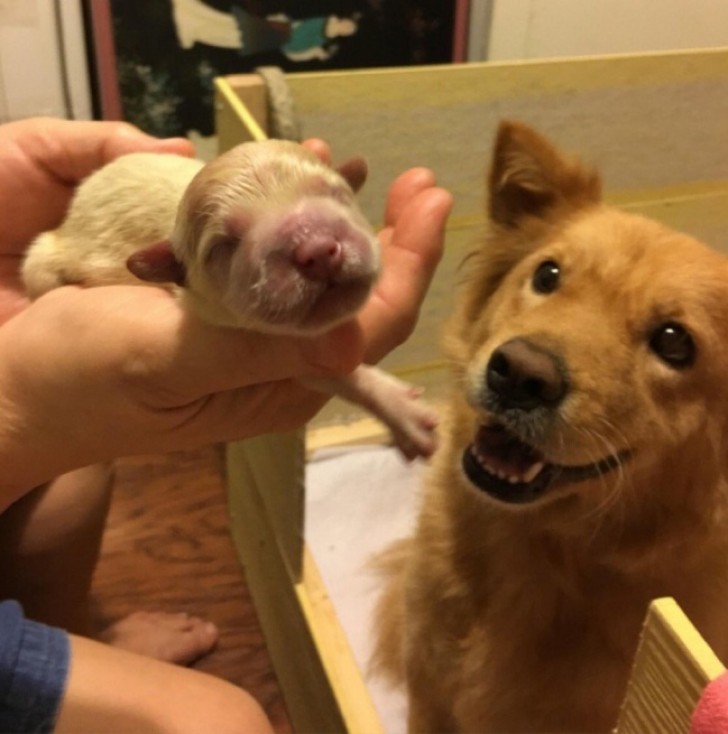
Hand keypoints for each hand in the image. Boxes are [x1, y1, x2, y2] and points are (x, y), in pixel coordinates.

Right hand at [0, 153, 450, 502]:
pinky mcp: (223, 317)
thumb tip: (352, 341)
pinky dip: (283, 225)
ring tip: (340, 164)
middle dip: (391, 237)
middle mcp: (282, 365)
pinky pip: (272, 268)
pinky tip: (282, 186)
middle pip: (359, 300)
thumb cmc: (81, 382)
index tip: (429, 198)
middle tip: (413, 181)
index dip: (409, 262)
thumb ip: (252, 350)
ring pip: (317, 280)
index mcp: (282, 385)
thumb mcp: (164, 360)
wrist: (17, 391)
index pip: (371, 325)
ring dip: (337, 221)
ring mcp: (254, 341)